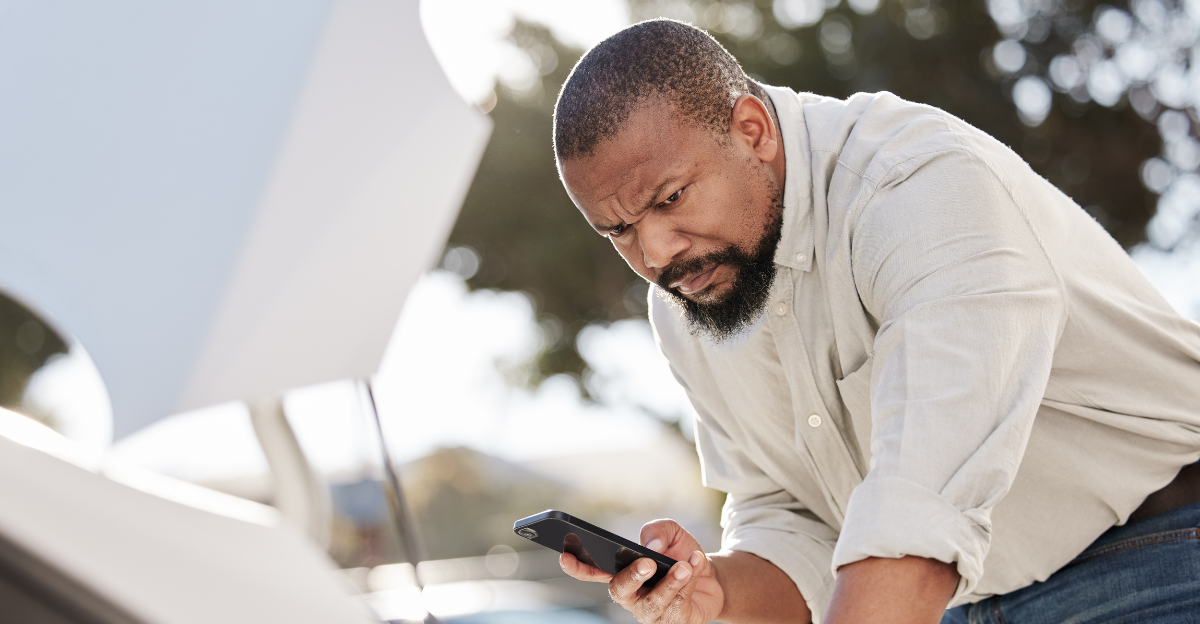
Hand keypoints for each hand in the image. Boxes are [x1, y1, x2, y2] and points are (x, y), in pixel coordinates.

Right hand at [559, 519, 722, 623]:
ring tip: (685, 565)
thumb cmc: (680, 554)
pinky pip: (677, 605)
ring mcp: (650, 612)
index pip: (592, 571)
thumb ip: (657, 530)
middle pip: (619, 591)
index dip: (576, 566)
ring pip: (654, 601)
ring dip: (671, 581)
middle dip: (633, 576)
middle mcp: (631, 596)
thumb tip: (650, 545)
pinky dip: (688, 582)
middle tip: (649, 563)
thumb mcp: (671, 532)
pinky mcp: (672, 622)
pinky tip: (696, 565)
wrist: (712, 577)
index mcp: (621, 572)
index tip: (565, 556)